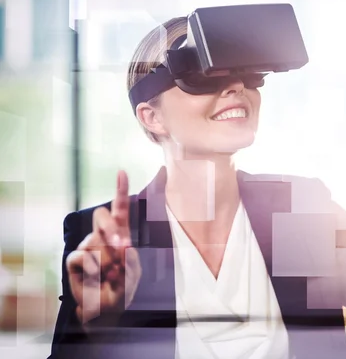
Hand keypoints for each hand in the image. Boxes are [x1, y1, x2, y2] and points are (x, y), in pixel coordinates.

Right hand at [66, 170, 140, 327]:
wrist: (104, 311)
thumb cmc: (121, 290)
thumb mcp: (133, 278)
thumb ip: (132, 263)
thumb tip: (126, 247)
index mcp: (121, 235)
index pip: (120, 209)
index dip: (120, 190)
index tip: (122, 172)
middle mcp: (102, 236)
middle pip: (102, 216)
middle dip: (110, 227)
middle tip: (121, 245)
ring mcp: (87, 246)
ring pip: (95, 242)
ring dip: (107, 259)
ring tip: (111, 275)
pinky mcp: (74, 260)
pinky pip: (81, 257)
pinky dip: (93, 268)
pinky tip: (96, 277)